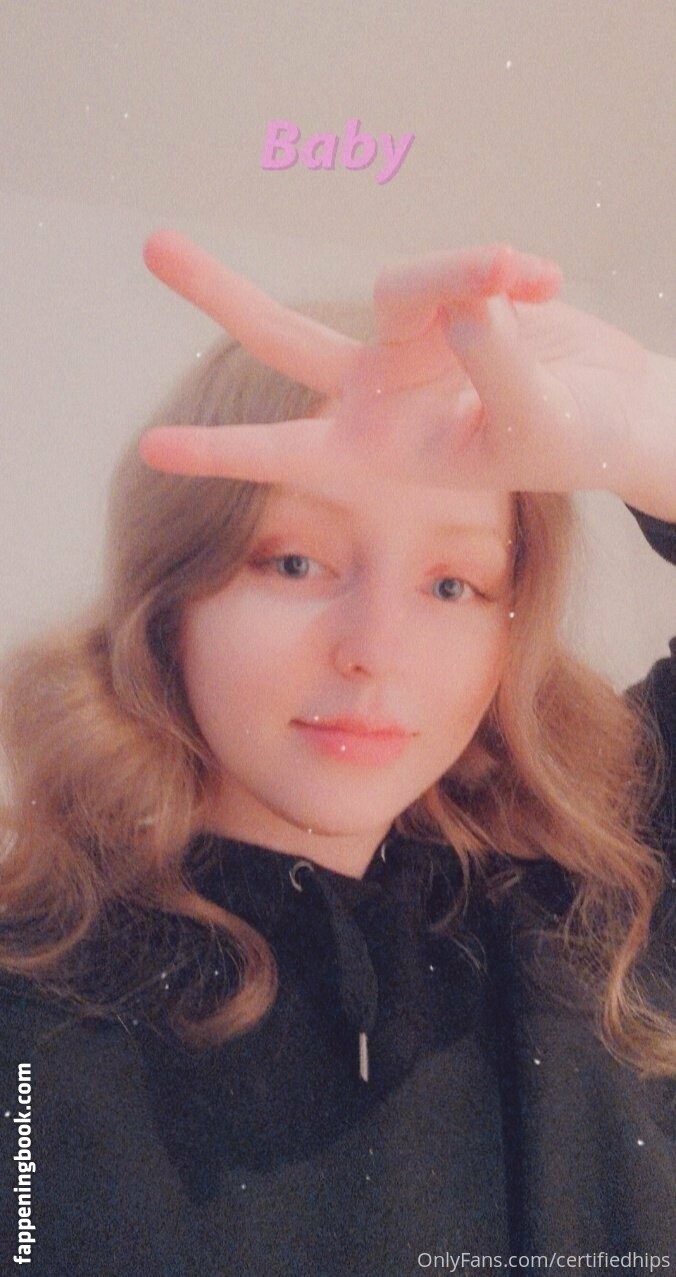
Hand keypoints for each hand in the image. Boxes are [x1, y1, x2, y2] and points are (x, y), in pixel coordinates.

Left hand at [139, 232, 656, 507]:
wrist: (614, 411)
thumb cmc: (576, 443)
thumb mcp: (535, 428)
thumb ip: (497, 369)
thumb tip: (462, 298)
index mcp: (376, 451)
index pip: (286, 451)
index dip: (222, 453)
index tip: (152, 451)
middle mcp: (376, 392)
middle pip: (282, 337)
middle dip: (221, 294)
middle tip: (152, 245)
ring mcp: (408, 341)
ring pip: (406, 285)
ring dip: (462, 271)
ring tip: (526, 273)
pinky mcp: (450, 295)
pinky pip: (465, 265)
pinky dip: (506, 268)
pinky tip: (544, 281)